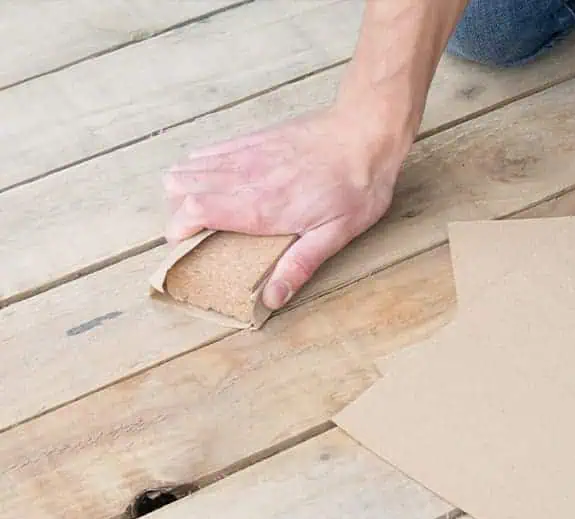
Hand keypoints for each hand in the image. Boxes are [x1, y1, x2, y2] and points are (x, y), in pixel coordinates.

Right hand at [162, 105, 408, 309]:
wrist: (365, 133)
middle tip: (197, 230)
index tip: (183, 245)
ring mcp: (245, 154)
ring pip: (188, 165)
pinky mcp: (253, 138)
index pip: (192, 211)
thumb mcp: (335, 235)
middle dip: (176, 211)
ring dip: (186, 187)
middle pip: (178, 187)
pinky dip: (201, 165)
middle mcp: (243, 177)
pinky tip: (219, 180)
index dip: (177, 230)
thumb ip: (299, 265)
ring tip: (206, 208)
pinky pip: (209, 150)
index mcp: (259, 207)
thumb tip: (273, 297)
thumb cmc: (356, 186)